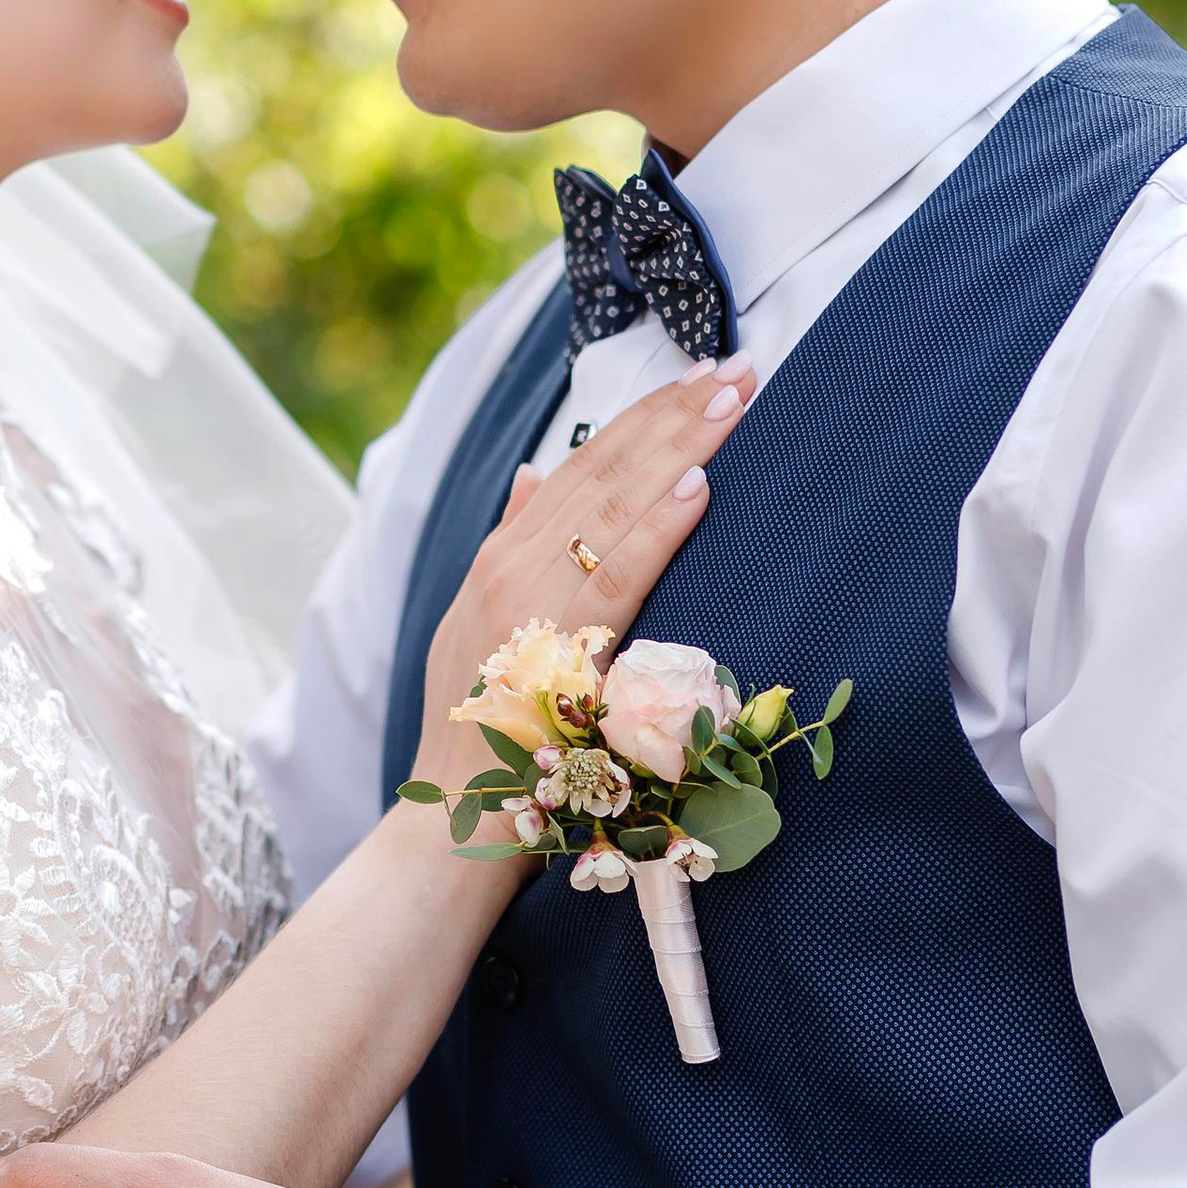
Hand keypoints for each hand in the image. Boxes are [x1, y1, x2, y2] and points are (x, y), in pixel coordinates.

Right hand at [414, 349, 755, 790]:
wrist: (450, 820)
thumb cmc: (486, 736)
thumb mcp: (482, 625)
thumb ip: (511, 546)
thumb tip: (535, 471)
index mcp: (500, 559)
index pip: (581, 467)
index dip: (642, 417)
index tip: (698, 378)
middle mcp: (508, 568)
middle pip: (602, 471)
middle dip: (674, 414)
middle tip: (737, 367)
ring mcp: (526, 607)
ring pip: (611, 508)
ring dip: (678, 449)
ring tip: (731, 403)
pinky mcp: (553, 654)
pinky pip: (616, 580)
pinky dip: (658, 531)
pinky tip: (699, 488)